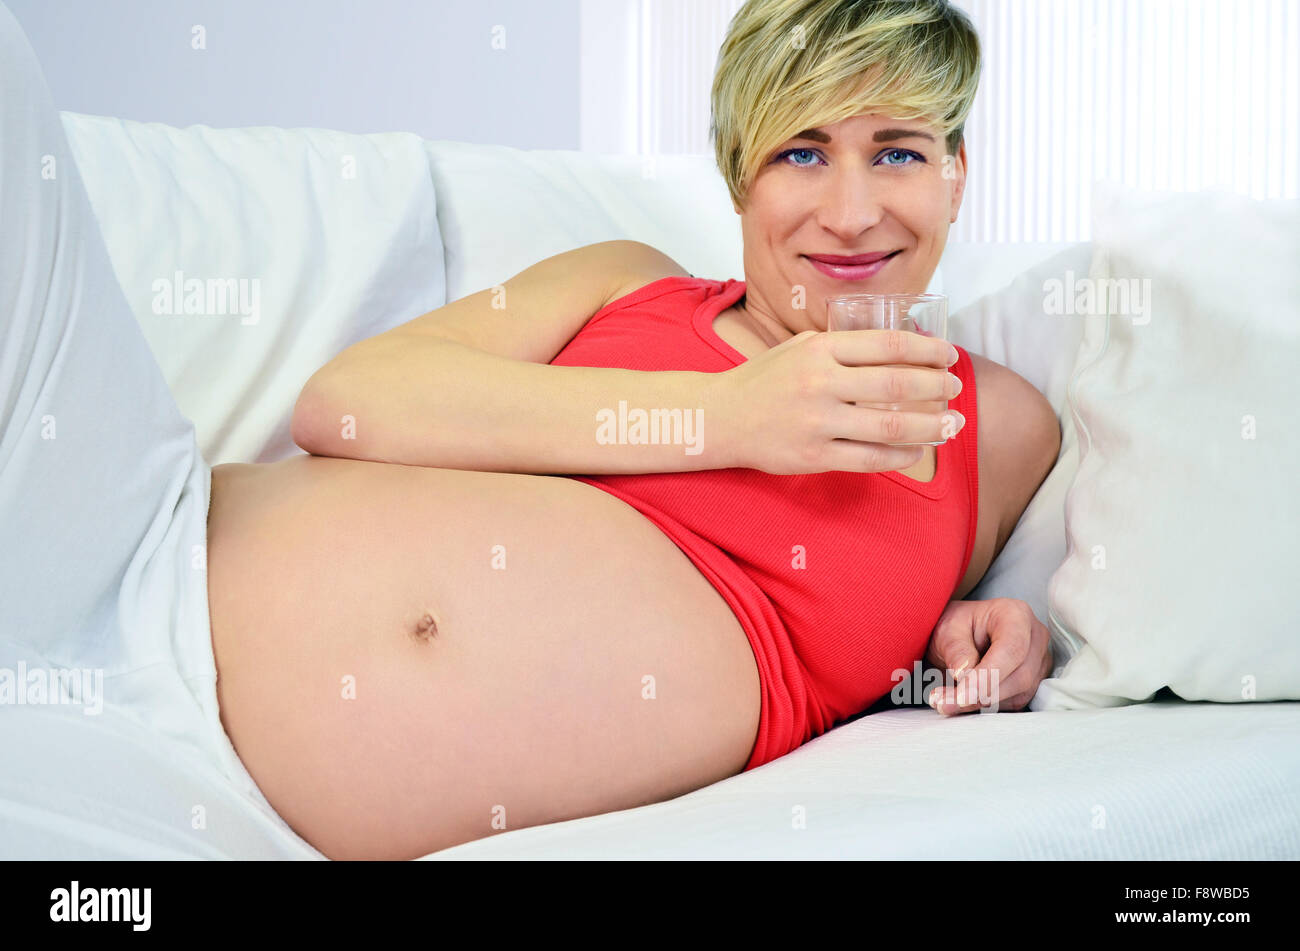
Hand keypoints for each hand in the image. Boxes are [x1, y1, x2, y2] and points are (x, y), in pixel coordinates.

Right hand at [714, 328, 963, 473]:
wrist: (720, 417)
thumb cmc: (765, 380)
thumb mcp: (800, 347)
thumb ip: (843, 347)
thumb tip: (899, 349)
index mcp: (820, 349)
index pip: (889, 345)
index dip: (928, 349)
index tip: (949, 356)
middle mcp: (821, 383)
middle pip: (897, 385)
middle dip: (938, 387)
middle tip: (958, 388)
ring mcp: (817, 422)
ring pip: (890, 427)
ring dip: (931, 426)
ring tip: (952, 424)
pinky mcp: (813, 456)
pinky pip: (869, 459)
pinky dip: (901, 456)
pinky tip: (918, 450)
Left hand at [922, 598, 1053, 713]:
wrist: (962, 636)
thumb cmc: (956, 627)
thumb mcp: (947, 631)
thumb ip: (956, 650)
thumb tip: (964, 675)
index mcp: (1015, 615)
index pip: (1011, 649)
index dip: (988, 675)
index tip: (962, 695)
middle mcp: (1035, 637)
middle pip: (1020, 676)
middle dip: (981, 695)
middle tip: (944, 703)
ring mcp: (1039, 661)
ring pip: (1018, 694)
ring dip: (980, 704)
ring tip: (945, 702)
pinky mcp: (1034, 683)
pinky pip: (1015, 703)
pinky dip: (986, 707)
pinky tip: (961, 702)